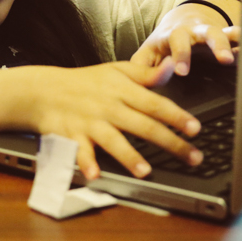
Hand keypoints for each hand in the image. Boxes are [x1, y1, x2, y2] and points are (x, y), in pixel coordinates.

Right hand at [0, 59, 202, 180]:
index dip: (177, 116)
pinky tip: (95, 174)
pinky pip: (80, 152)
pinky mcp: (73, 136)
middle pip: (144, 126)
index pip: (155, 104)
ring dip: (129, 156)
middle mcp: (110, 107)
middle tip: (192, 157)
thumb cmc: (86, 81)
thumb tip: (171, 66)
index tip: (195, 128)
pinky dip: (86, 163)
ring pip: (114, 140)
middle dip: (171, 143)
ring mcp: (91, 123)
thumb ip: (145, 73)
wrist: (46, 90)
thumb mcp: (116, 71)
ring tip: (146, 171)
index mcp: (122, 90)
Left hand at [131, 1, 240, 75]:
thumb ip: (140, 66)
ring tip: (238, 57)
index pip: (176, 41)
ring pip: (222, 33)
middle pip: (204, 33)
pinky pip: (236, 36)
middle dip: (213, 45)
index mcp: (173, 35)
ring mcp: (209, 32)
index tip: (182, 70)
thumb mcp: (148, 51)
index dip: (180, 55)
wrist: (182, 18)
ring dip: (230, 43)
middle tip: (222, 60)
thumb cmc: (163, 41)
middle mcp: (193, 31)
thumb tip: (134, 84)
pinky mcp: (224, 36)